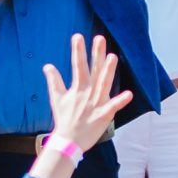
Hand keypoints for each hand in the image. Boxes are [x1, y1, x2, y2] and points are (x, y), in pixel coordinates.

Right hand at [43, 33, 134, 153]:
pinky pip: (113, 107)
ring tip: (113, 56)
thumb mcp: (57, 98)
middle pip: (92, 71)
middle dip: (96, 54)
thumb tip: (47, 66)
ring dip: (108, 71)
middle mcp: (87, 94)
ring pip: (103, 84)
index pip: (77, 66)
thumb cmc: (64, 119)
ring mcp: (96, 104)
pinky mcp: (104, 115)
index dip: (78, 51)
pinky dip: (120, 101)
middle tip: (100, 38)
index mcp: (77, 89)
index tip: (78, 36)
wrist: (68, 141)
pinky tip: (129, 94)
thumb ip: (54, 81)